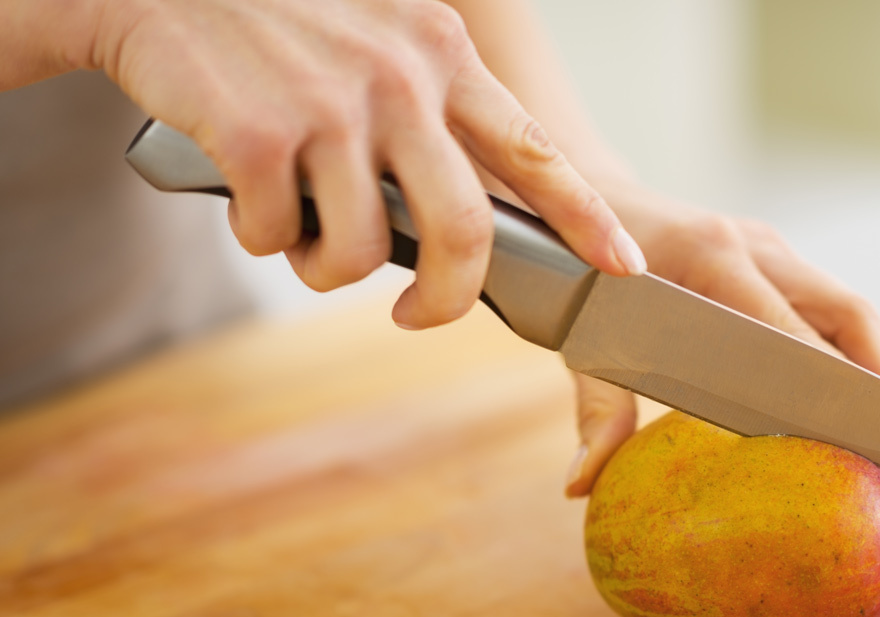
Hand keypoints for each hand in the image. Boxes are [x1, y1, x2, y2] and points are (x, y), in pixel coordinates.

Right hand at [84, 0, 644, 320]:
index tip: (623, 266)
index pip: (533, 150)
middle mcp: (400, 79)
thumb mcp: (379, 38)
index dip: (586, 219)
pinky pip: (277, 238)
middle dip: (444, 299)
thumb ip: (430, 109)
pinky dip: (260, 240)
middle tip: (416, 315)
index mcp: (441, 57)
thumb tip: (458, 217)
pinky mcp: (259, 133)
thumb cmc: (277, 25)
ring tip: (299, 235)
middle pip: (462, 231)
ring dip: (324, 268)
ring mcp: (331, 106)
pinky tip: (246, 199)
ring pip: (359, 252)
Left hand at [564, 181, 879, 496]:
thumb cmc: (580, 273)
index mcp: (711, 258)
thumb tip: (584, 483)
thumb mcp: (582, 340)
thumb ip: (596, 410)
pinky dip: (853, 354)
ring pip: (849, 309)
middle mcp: (754, 246)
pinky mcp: (773, 259)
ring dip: (878, 369)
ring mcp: (769, 248)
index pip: (794, 331)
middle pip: (850, 314)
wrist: (581, 201)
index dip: (835, 387)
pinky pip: (829, 308)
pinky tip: (860, 404)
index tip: (866, 440)